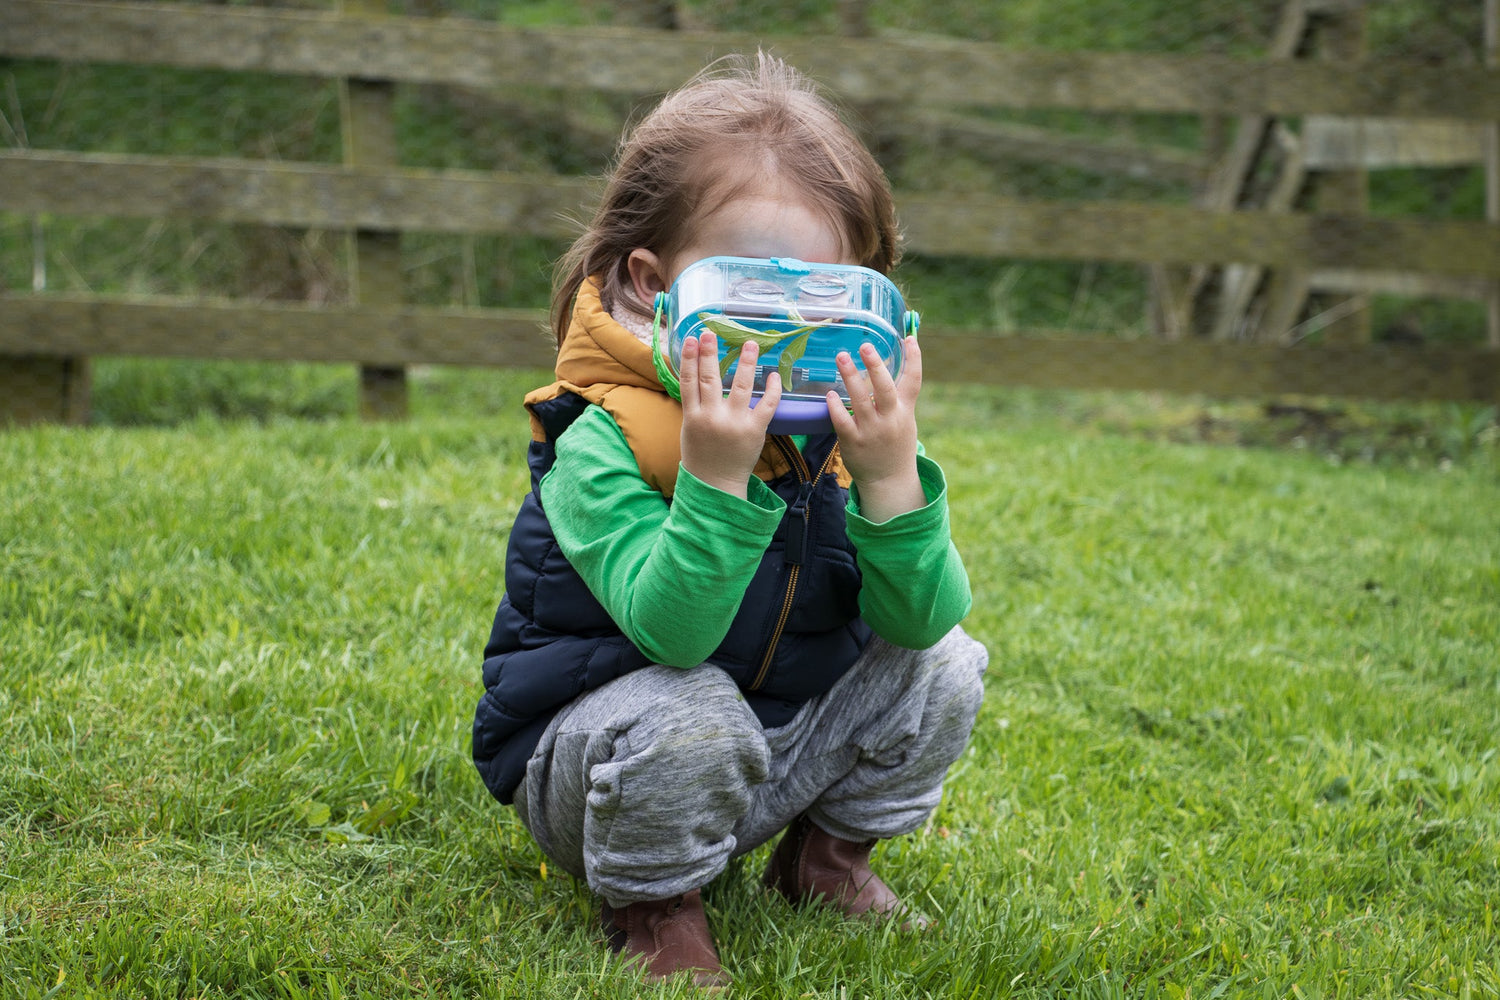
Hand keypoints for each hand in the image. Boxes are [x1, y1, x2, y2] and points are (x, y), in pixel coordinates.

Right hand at [679, 332, 780, 497]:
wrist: (716, 484)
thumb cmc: (701, 455)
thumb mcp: (689, 430)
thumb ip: (694, 405)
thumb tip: (695, 376)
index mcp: (692, 417)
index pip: (688, 381)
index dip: (690, 359)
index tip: (693, 339)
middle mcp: (712, 417)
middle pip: (709, 378)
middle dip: (710, 353)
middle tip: (712, 333)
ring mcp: (735, 423)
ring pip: (739, 386)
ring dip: (745, 362)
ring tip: (750, 344)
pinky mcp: (755, 430)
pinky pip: (766, 405)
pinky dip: (771, 389)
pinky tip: (773, 374)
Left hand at [827, 337, 925, 522]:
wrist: (889, 480)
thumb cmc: (894, 443)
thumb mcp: (904, 419)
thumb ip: (897, 396)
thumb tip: (885, 367)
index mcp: (905, 411)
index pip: (914, 381)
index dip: (914, 359)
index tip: (909, 338)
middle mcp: (890, 419)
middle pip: (886, 388)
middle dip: (876, 366)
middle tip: (865, 346)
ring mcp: (872, 431)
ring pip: (860, 401)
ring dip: (850, 377)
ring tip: (841, 357)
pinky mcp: (854, 443)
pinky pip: (842, 421)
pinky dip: (835, 407)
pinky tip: (829, 394)